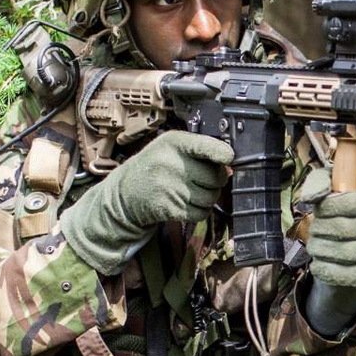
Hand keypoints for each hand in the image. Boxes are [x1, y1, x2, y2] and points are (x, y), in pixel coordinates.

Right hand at [61, 131, 232, 271]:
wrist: (125, 193)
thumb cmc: (155, 166)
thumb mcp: (170, 149)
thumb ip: (199, 151)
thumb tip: (230, 165)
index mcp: (174, 142)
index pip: (207, 146)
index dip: (223, 153)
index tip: (229, 157)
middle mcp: (171, 163)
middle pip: (215, 177)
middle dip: (215, 182)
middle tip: (203, 180)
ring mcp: (170, 187)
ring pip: (210, 197)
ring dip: (208, 198)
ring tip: (193, 192)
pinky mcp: (169, 208)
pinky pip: (200, 213)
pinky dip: (200, 212)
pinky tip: (188, 204)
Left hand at [307, 186, 355, 287]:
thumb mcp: (345, 184)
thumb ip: (322, 180)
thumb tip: (308, 198)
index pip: (342, 203)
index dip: (323, 208)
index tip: (319, 211)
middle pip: (341, 229)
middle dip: (319, 230)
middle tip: (314, 230)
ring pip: (343, 252)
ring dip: (320, 250)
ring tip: (313, 247)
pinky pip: (349, 275)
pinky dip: (327, 271)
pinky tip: (316, 266)